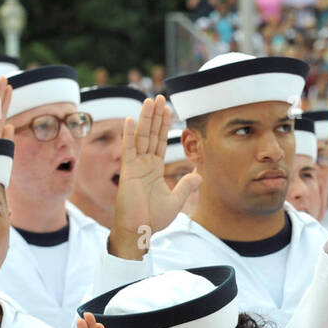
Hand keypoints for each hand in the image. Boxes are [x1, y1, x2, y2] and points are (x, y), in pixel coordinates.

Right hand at [108, 95, 200, 258]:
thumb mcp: (176, 200)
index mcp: (153, 169)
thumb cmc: (153, 219)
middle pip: (150, 134)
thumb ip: (186, 186)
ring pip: (141, 137)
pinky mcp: (128, 172)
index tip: (167, 109)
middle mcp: (143, 164)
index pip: (159, 141)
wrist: (140, 230)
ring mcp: (134, 166)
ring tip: (150, 101)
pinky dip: (130, 134)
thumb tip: (200, 175)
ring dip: (146, 119)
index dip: (163, 125)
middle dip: (155, 116)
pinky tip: (132, 119)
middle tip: (159, 97)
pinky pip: (129, 149)